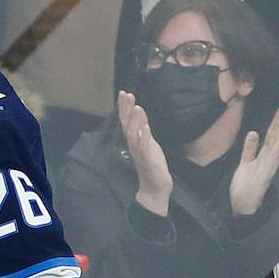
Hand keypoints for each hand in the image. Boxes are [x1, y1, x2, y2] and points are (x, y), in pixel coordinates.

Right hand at [117, 89, 171, 215]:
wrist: (154, 185)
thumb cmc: (151, 163)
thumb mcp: (147, 142)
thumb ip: (143, 129)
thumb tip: (139, 114)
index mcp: (133, 139)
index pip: (127, 120)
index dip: (124, 107)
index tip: (124, 93)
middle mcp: (133, 144)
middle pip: (127, 124)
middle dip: (126, 109)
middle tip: (125, 94)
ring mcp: (139, 151)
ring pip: (134, 134)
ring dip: (135, 121)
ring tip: (136, 107)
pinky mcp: (147, 159)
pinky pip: (144, 147)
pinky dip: (144, 137)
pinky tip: (145, 128)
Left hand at [230, 100, 278, 217]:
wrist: (243, 204)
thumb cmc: (246, 184)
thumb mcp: (246, 162)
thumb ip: (249, 148)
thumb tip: (253, 132)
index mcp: (265, 154)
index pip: (272, 133)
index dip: (277, 119)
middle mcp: (269, 158)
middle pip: (276, 135)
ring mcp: (268, 164)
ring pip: (276, 143)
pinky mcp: (264, 172)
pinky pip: (270, 157)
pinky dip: (277, 146)